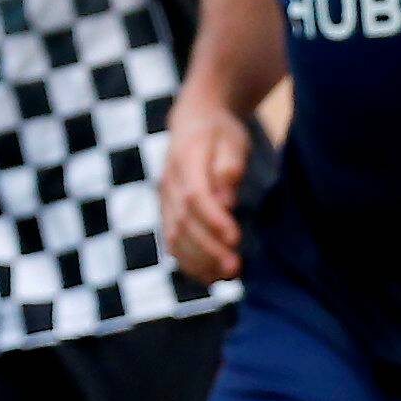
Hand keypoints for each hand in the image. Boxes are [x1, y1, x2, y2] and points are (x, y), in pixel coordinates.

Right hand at [162, 92, 249, 285]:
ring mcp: (165, 201)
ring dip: (198, 261)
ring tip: (226, 277)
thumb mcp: (233, 139)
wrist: (193, 123)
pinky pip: (172, 243)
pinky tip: (211, 277)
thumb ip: (230, 165)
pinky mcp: (168, 214)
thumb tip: (226, 198)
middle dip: (208, 249)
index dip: (213, 220)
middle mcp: (169, 184)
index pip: (194, 196)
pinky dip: (189, 263)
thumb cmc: (221, 133)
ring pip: (174, 237)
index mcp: (185, 160)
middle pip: (183, 223)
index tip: (236, 239)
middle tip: (235, 268)